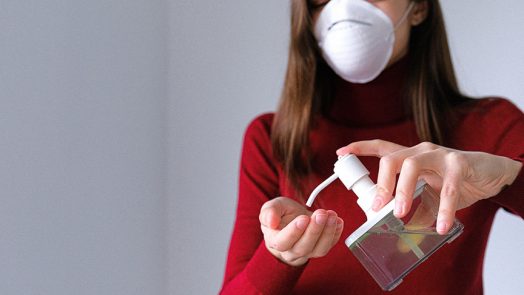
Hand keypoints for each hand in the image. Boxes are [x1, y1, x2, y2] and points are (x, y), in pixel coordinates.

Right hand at [259, 197, 343, 265]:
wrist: (292, 220)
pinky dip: (336, 233)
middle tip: (321, 214)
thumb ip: (269, 211)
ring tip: (331, 215)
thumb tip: (270, 221)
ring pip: (319, 249)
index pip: (283, 242)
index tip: (303, 218)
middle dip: (315, 230)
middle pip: (303, 247)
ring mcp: (307, 252)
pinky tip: (337, 221)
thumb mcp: (272, 206)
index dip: (294, 232)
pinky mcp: (319, 248)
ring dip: (328, 232)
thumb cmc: (281, 214)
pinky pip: (329, 246)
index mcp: (275, 240)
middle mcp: (291, 251)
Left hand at [337, 140, 521, 234]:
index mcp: (410, 157)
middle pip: (392, 158)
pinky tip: (440, 226)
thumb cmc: (454, 182)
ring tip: (400, 214)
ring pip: (414, 166)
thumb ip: (412, 205)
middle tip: (376, 206)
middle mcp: (421, 152)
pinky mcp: (460, 164)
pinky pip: (448, 187)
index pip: (381, 148)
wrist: (490, 175)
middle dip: (381, 182)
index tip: (340, 152)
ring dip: (403, 191)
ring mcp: (440, 155)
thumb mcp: (427, 193)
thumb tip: (394, 227)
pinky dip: (443, 209)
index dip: (360, 148)